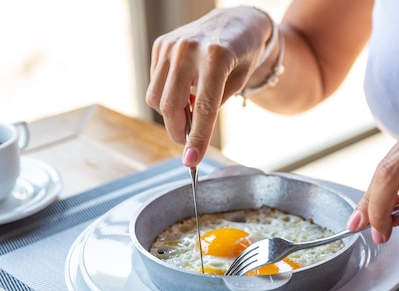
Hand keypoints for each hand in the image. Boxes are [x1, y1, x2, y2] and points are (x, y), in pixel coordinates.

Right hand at [146, 7, 271, 166]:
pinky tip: (185, 90)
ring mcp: (170, 45)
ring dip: (171, 114)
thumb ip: (214, 107)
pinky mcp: (160, 44)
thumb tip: (190, 135)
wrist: (237, 21)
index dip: (197, 139)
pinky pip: (154, 84)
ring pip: (156, 98)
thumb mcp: (238, 83)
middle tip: (190, 142)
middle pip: (170, 106)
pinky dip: (167, 95)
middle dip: (179, 131)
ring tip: (191, 110)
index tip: (191, 161)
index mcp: (216, 57)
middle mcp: (188, 49)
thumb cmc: (244, 54)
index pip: (203, 109)